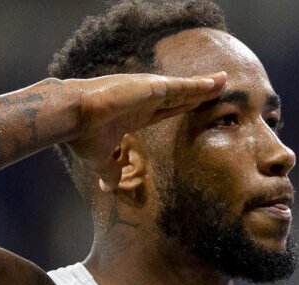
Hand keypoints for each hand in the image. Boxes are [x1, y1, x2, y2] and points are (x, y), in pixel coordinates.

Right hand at [66, 72, 226, 190]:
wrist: (73, 116)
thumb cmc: (83, 136)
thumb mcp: (100, 160)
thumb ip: (110, 172)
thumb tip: (108, 189)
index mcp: (136, 114)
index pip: (166, 110)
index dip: (182, 107)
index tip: (196, 105)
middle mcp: (145, 100)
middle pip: (180, 97)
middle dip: (198, 93)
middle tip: (217, 89)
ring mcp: (149, 91)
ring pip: (184, 89)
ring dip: (204, 85)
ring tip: (224, 81)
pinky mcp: (151, 87)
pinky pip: (182, 87)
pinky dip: (199, 85)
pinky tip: (216, 82)